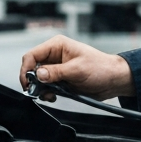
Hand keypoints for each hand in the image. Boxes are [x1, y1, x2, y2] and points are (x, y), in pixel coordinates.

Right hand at [19, 35, 133, 101]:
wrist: (113, 80)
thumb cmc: (101, 68)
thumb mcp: (77, 70)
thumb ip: (56, 72)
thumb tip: (38, 74)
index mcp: (57, 45)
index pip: (32, 55)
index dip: (27, 69)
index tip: (28, 83)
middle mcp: (55, 55)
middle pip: (32, 67)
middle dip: (33, 81)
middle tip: (39, 92)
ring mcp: (57, 68)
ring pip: (37, 79)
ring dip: (40, 89)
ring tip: (50, 95)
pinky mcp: (60, 79)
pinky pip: (45, 86)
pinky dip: (46, 93)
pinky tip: (54, 96)